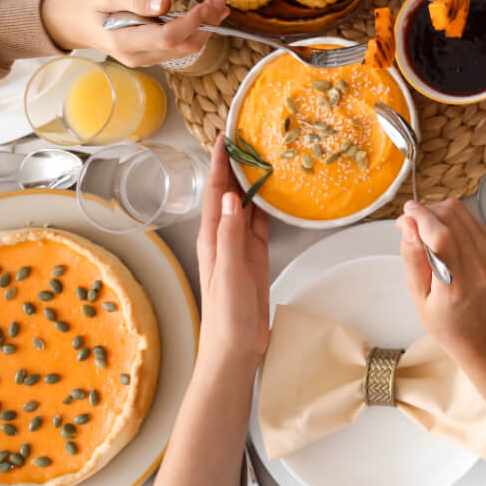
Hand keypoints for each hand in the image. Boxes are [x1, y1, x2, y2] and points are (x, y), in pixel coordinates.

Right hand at [40, 0, 227, 67]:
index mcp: (122, 41)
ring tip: (218, 4)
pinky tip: (207, 14)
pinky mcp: (151, 54)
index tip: (207, 4)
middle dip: (206, 23)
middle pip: (182, 46)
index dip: (191, 22)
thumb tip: (164, 4)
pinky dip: (197, 31)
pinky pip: (180, 47)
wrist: (71, 22)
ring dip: (206, 27)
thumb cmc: (87, 4)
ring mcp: (145, 58)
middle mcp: (137, 56)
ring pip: (186, 49)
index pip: (166, 37)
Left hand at [194, 145, 270, 370]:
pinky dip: (265, 206)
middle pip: (228, 193)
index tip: (224, 138)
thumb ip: (230, 235)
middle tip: (247, 138)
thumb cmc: (226, 315)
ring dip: (250, 182)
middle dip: (234, 165)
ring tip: (261, 157)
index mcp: (212, 238)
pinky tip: (273, 194)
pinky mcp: (255, 257)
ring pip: (244, 205)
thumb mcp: (228, 272)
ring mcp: (239, 246)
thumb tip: (233, 196)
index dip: (218, 165)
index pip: (215, 192)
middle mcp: (223, 237)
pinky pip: (260, 224)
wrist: (235, 348)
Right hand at [400, 200, 485, 356]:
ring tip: (423, 229)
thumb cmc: (448, 322)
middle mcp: (480, 265)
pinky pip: (470, 219)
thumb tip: (407, 226)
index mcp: (457, 285)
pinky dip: (452, 219)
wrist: (485, 332)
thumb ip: (413, 260)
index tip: (406, 212)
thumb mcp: (420, 299)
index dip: (422, 217)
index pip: (441, 237)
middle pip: (452, 217)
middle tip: (409, 223)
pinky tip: (442, 235)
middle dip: (426, 212)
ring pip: (462, 212)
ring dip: (438, 212)